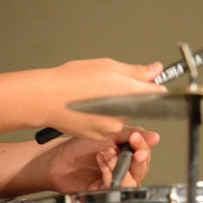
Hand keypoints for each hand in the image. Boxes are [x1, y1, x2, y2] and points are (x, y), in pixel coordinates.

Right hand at [40, 59, 166, 140]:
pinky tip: (90, 107)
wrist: (45, 99)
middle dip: (131, 96)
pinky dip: (105, 117)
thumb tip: (155, 71)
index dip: (153, 86)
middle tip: (111, 85)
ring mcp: (113, 128)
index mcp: (131, 94)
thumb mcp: (108, 66)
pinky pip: (111, 125)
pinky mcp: (101, 137)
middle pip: (140, 105)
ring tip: (96, 96)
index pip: (158, 93)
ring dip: (117, 107)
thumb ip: (136, 71)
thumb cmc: (71, 80)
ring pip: (124, 116)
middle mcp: (124, 115)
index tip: (148, 82)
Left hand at [46, 126, 159, 192]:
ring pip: (132, 181)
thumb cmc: (79, 146)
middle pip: (142, 168)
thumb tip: (155, 137)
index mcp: (128, 152)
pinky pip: (117, 188)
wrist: (58, 160)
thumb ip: (131, 135)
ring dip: (120, 167)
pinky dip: (110, 175)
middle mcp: (125, 167)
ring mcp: (116, 181)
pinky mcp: (107, 192)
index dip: (143, 147)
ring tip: (107, 154)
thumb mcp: (108, 134)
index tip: (137, 139)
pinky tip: (101, 163)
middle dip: (137, 160)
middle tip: (133, 152)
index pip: (144, 153)